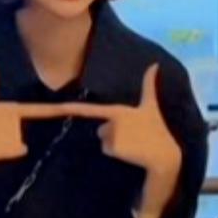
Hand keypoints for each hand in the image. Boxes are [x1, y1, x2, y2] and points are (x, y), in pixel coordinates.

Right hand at [0, 60, 76, 217]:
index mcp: (13, 108)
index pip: (45, 109)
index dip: (66, 109)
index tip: (83, 109)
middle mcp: (20, 121)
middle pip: (25, 129)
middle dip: (10, 133)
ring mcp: (20, 135)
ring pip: (21, 142)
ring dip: (8, 144)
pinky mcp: (17, 149)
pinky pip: (19, 152)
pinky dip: (9, 154)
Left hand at [61, 63, 182, 217]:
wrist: (164, 154)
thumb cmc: (157, 128)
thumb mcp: (151, 106)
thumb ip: (149, 85)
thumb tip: (154, 63)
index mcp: (119, 110)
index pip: (89, 109)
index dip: (70, 108)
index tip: (53, 108)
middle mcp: (113, 121)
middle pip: (101, 128)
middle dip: (113, 133)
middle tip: (133, 135)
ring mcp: (112, 135)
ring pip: (104, 140)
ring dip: (115, 143)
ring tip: (133, 143)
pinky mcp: (113, 148)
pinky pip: (107, 150)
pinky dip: (117, 153)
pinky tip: (130, 152)